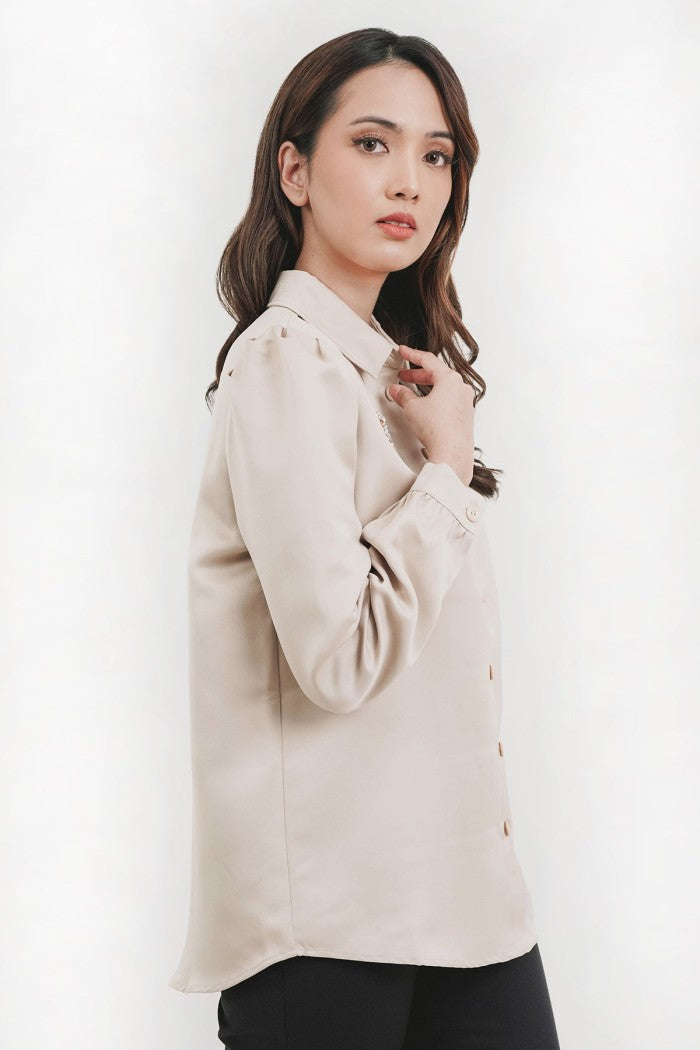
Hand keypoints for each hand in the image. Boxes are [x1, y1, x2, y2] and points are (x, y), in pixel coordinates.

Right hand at [386, 344, 475, 486]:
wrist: (452, 452)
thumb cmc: (437, 428)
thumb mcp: (412, 408)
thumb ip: (403, 395)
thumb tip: (396, 390)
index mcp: (450, 379)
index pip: (428, 360)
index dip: (412, 355)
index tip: (403, 351)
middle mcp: (461, 388)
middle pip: (437, 374)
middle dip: (418, 375)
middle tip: (404, 376)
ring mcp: (466, 402)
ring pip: (444, 388)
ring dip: (427, 388)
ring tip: (411, 393)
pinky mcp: (466, 416)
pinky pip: (449, 401)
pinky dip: (436, 399)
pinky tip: (426, 407)